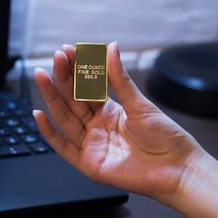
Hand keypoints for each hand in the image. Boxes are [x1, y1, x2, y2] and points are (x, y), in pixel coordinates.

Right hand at [33, 42, 204, 203]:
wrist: (179, 169)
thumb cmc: (166, 137)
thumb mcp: (141, 104)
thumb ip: (120, 79)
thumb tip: (111, 48)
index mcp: (109, 111)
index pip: (86, 87)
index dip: (77, 69)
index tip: (68, 50)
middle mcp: (97, 126)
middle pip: (73, 100)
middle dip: (62, 78)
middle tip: (55, 58)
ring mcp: (91, 144)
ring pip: (65, 118)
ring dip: (52, 97)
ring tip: (42, 75)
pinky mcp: (88, 163)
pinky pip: (63, 147)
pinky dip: (49, 132)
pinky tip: (38, 114)